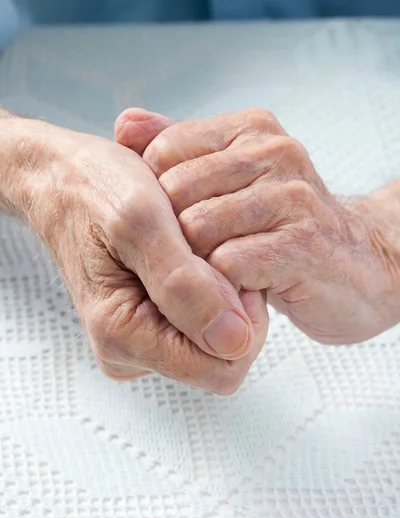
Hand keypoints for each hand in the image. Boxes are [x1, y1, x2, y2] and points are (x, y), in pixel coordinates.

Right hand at [2, 111, 267, 393]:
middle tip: (199, 247)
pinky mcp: (149, 324)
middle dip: (229, 300)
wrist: (64, 175)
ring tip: (185, 244)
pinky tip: (185, 252)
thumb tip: (233, 342)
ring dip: (219, 288)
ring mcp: (140, 339)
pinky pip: (204, 320)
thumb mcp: (139, 220)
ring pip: (218, 336)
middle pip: (223, 355)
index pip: (222, 369)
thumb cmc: (92, 187)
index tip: (223, 264)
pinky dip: (210, 284)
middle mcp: (130, 349)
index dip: (241, 319)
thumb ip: (185, 284)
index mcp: (121, 336)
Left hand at [116, 108, 399, 343]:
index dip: (158, 199)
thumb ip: (180, 150)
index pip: (164, 152)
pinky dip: (222, 287)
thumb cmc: (286, 230)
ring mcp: (292, 196)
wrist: (358, 269)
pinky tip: (239, 291)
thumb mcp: (233, 181)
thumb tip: (124, 124)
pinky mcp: (304, 244)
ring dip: (199, 264)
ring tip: (218, 276)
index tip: (179, 227)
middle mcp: (275, 153)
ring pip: (199, 228)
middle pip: (176, 192)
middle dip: (175, 235)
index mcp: (252, 130)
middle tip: (196, 260)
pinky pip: (230, 263)